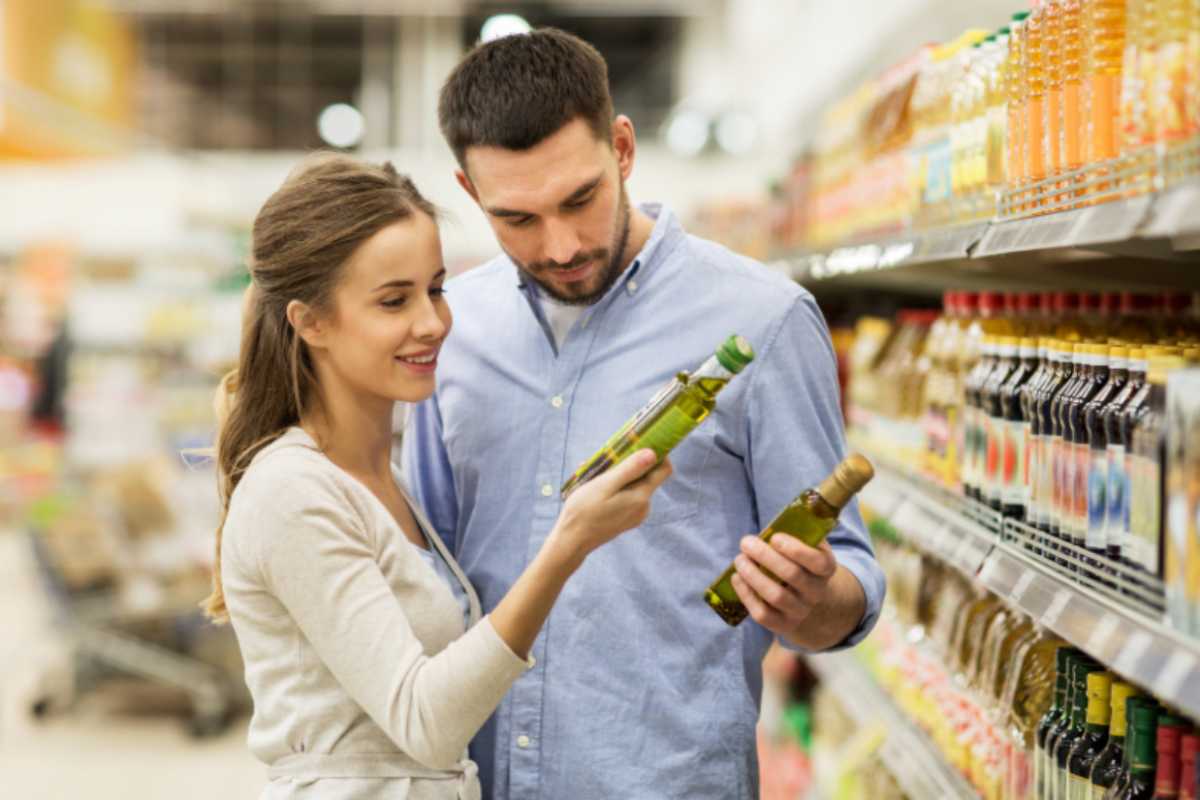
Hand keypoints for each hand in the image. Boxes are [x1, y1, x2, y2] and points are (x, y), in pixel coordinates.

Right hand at [548, 450, 672, 565]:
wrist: (571, 541)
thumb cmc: (584, 510)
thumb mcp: (604, 484)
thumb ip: (630, 469)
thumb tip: (653, 453)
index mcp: (641, 497)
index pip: (664, 470)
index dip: (658, 453)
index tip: (642, 442)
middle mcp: (643, 507)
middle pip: (647, 476)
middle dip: (629, 463)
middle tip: (607, 458)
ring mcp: (635, 515)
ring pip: (634, 486)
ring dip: (618, 475)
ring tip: (594, 474)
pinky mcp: (626, 519)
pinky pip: (626, 496)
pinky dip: (614, 488)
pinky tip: (594, 487)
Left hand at [730, 534, 838, 638]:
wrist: (808, 601)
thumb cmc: (801, 564)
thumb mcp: (807, 548)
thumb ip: (796, 535)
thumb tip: (770, 528)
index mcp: (826, 570)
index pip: (817, 562)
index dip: (795, 549)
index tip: (774, 537)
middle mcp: (816, 593)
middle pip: (792, 575)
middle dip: (765, 556)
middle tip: (746, 542)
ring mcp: (800, 611)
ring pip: (776, 595)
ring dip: (753, 575)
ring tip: (739, 560)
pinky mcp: (782, 625)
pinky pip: (763, 613)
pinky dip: (746, 594)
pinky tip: (736, 578)